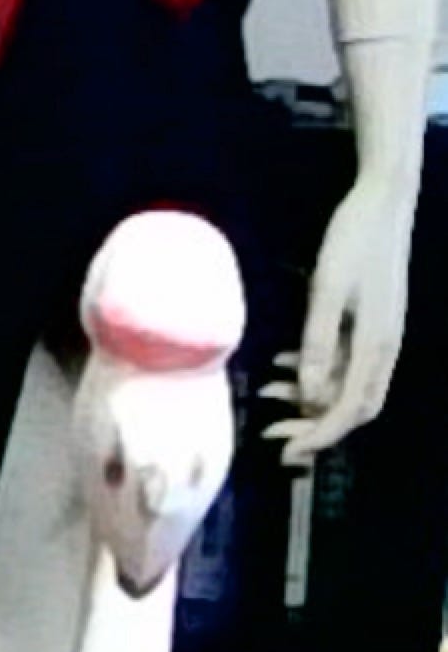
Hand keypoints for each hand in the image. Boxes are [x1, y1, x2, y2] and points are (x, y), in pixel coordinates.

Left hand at [268, 167, 413, 459]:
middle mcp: (383, 348)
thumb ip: (318, 343)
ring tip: (267, 393)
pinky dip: (317, 370)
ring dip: (311, 396)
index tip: (284, 448)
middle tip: (272, 431)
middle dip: (314, 425)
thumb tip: (309, 396)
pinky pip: (345, 361)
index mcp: (377, 345)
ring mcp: (379, 335)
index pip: (351, 409)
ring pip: (347, 384)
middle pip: (353, 406)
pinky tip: (285, 364)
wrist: (382, 204)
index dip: (319, 434)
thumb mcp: (326, 291)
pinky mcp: (370, 322)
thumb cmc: (352, 242)